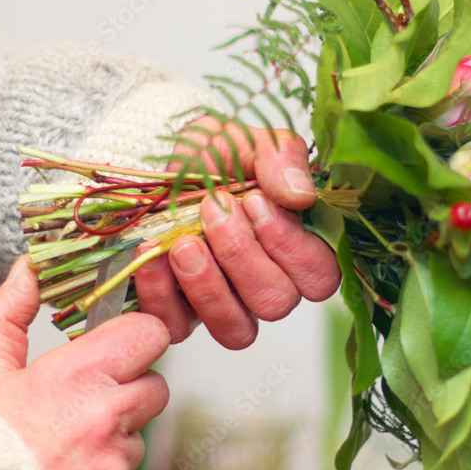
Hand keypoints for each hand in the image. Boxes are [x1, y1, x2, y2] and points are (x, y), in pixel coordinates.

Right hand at [0, 257, 169, 469]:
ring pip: (137, 442)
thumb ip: (10, 317)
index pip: (149, 334)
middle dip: (128, 392)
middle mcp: (106, 420)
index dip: (136, 339)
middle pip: (155, 388)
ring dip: (111, 445)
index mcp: (77, 377)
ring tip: (59, 458)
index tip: (117, 349)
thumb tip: (28, 269)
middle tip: (82, 407)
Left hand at [134, 118, 340, 349]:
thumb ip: (281, 161)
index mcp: (299, 247)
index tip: (254, 201)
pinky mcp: (183, 313)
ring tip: (183, 241)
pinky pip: (179, 327)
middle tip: (214, 210)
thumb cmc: (221, 151)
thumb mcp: (254, 140)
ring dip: (207, 285)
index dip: (288, 246)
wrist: (169, 157)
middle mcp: (268, 284)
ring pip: (235, 329)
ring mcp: (227, 304)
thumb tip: (299, 195)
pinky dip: (163, 295)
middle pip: (275, 302)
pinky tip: (153, 256)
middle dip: (241, 255)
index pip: (318, 277)